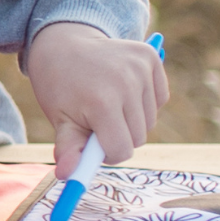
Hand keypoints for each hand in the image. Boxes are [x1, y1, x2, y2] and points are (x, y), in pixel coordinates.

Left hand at [21, 22, 168, 178]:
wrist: (64, 43)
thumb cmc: (60, 86)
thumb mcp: (59, 119)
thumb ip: (69, 149)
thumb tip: (68, 176)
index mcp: (102, 102)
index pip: (121, 150)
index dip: (107, 152)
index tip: (93, 143)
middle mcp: (127, 83)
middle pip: (138, 138)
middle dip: (118, 136)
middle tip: (97, 119)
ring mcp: (141, 67)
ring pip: (149, 121)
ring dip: (131, 120)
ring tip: (108, 100)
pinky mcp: (151, 58)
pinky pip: (159, 100)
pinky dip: (144, 102)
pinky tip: (123, 88)